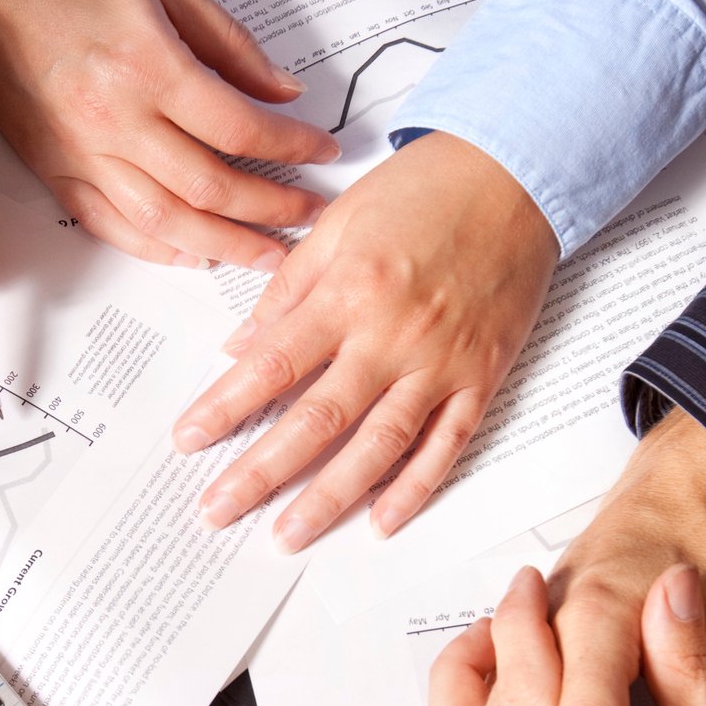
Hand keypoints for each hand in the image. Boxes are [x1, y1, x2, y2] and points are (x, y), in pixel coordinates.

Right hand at [0, 0, 337, 268]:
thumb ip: (228, 43)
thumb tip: (282, 92)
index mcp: (147, 65)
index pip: (239, 129)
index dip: (291, 148)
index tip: (323, 152)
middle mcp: (113, 119)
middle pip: (211, 188)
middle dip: (272, 208)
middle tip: (310, 213)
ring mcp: (79, 152)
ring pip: (165, 222)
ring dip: (225, 247)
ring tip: (268, 255)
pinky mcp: (53, 168)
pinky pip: (110, 225)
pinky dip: (158, 249)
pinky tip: (196, 256)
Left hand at [170, 133, 557, 550]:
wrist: (517, 170)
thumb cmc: (425, 188)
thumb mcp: (340, 221)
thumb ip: (288, 288)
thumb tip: (240, 346)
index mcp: (349, 291)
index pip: (271, 366)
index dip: (224, 408)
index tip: (188, 440)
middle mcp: (393, 334)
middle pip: (316, 421)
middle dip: (260, 473)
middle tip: (217, 510)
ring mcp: (442, 362)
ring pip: (378, 447)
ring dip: (329, 498)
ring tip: (287, 535)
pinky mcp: (483, 376)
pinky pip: (447, 445)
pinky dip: (415, 489)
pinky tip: (380, 522)